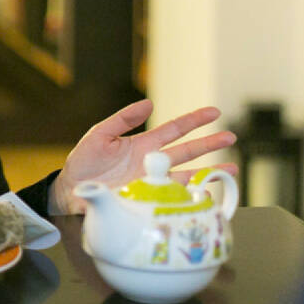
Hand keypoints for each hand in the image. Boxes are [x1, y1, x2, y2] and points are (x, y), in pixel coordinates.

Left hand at [48, 99, 237, 214]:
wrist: (72, 191)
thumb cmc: (84, 162)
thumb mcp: (100, 134)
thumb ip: (123, 119)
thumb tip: (149, 103)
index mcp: (143, 144)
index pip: (174, 129)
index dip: (194, 121)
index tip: (214, 112)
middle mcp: (152, 162)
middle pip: (187, 151)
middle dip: (210, 144)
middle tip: (231, 137)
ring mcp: (153, 182)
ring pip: (188, 175)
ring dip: (210, 172)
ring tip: (232, 170)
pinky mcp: (149, 200)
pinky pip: (175, 198)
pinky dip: (192, 197)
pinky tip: (207, 195)